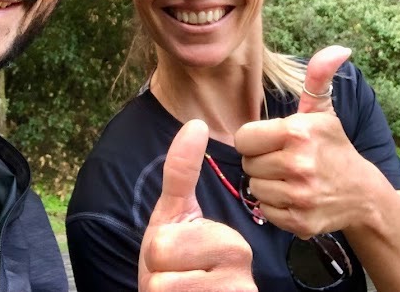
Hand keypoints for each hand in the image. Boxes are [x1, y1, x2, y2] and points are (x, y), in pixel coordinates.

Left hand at [139, 119, 256, 291]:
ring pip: (162, 287)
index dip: (157, 255)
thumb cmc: (177, 268)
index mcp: (232, 241)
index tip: (179, 261)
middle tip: (177, 280)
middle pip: (161, 257)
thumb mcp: (174, 217)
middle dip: (158, 274)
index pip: (161, 241)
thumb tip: (196, 123)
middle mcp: (242, 271)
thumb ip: (181, 174)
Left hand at [235, 46, 368, 237]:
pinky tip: (293, 196)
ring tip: (289, 178)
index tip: (271, 141)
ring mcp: (300, 196)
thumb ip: (319, 77)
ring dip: (267, 183)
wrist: (363, 193)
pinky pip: (265, 210)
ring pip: (254, 187)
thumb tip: (339, 49)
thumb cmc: (333, 147)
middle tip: (283, 160)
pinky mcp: (300, 221)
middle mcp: (298, 164)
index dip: (254, 139)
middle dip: (261, 160)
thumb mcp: (324, 111)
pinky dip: (275, 205)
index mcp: (298, 132)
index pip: (244, 137)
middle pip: (248, 163)